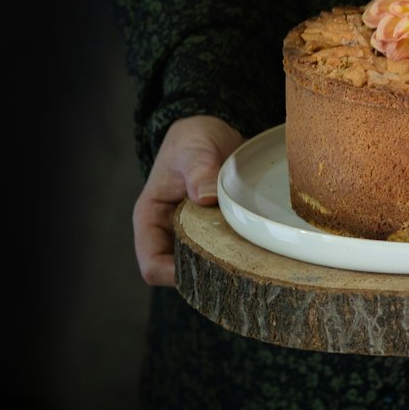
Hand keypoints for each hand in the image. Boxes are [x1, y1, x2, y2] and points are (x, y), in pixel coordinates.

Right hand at [133, 115, 243, 287]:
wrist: (214, 132)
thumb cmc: (194, 139)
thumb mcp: (194, 149)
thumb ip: (199, 169)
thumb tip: (205, 197)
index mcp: (151, 220)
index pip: (152, 266)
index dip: (174, 274)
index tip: (208, 262)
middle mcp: (169, 235)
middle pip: (180, 276)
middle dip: (206, 274)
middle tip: (237, 264)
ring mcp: (193, 238)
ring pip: (205, 271)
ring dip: (226, 267)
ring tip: (250, 255)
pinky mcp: (216, 236)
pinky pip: (224, 258)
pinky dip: (239, 257)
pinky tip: (257, 248)